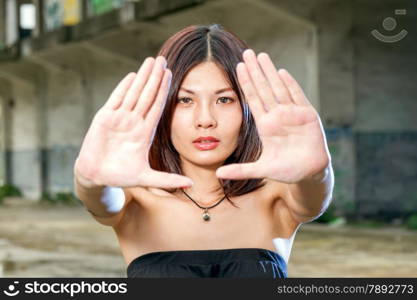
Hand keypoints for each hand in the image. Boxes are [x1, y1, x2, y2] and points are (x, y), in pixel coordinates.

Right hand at [74, 56, 193, 188]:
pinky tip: (132, 75)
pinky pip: (116, 99)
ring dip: (142, 77)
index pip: (157, 106)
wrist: (97, 176)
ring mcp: (119, 118)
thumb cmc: (121, 176)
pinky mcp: (104, 118)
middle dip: (155, 77)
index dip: (164, 91)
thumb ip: (168, 180)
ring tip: (151, 61)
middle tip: (163, 59)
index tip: (172, 75)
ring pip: (133, 93)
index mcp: (144, 132)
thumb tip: (190, 186)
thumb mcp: (148, 178)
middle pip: (147, 95)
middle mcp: (133, 122)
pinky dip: (123, 88)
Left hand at [216, 49, 329, 182]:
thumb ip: (240, 170)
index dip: (245, 83)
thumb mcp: (260, 170)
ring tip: (261, 55)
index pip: (253, 100)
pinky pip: (298, 97)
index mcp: (265, 125)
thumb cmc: (286, 170)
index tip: (237, 67)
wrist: (309, 173)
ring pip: (279, 88)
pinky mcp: (307, 116)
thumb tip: (217, 174)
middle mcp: (277, 116)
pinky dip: (290, 85)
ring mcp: (292, 114)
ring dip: (270, 72)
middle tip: (247, 52)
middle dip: (255, 70)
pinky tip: (282, 72)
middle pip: (263, 89)